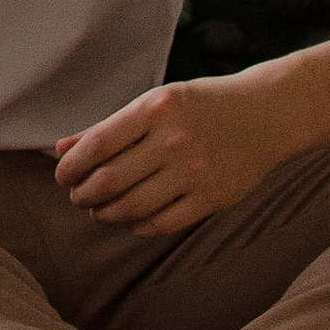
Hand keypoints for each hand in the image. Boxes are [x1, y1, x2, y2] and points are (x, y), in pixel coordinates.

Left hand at [53, 75, 284, 237]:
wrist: (267, 114)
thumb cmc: (200, 106)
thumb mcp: (154, 103)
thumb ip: (108, 127)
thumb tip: (62, 149)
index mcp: (155, 109)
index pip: (97, 144)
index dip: (71, 166)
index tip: (62, 176)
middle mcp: (174, 139)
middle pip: (109, 180)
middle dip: (83, 194)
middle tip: (77, 195)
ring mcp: (196, 171)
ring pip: (133, 207)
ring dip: (106, 214)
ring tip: (99, 209)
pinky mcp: (214, 197)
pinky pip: (163, 223)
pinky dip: (138, 226)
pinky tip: (131, 219)